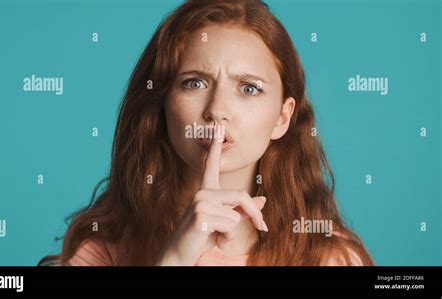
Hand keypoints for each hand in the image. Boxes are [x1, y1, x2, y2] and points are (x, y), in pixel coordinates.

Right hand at [156, 122, 266, 265]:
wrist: (180, 255)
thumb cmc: (202, 238)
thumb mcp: (225, 224)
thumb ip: (242, 211)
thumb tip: (263, 200)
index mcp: (206, 192)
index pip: (211, 167)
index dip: (215, 148)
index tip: (218, 130)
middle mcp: (202, 193)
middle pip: (241, 196)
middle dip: (255, 214)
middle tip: (264, 229)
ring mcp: (200, 203)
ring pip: (236, 216)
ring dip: (232, 232)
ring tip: (215, 236)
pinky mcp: (201, 216)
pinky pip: (230, 225)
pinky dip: (226, 238)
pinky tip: (210, 239)